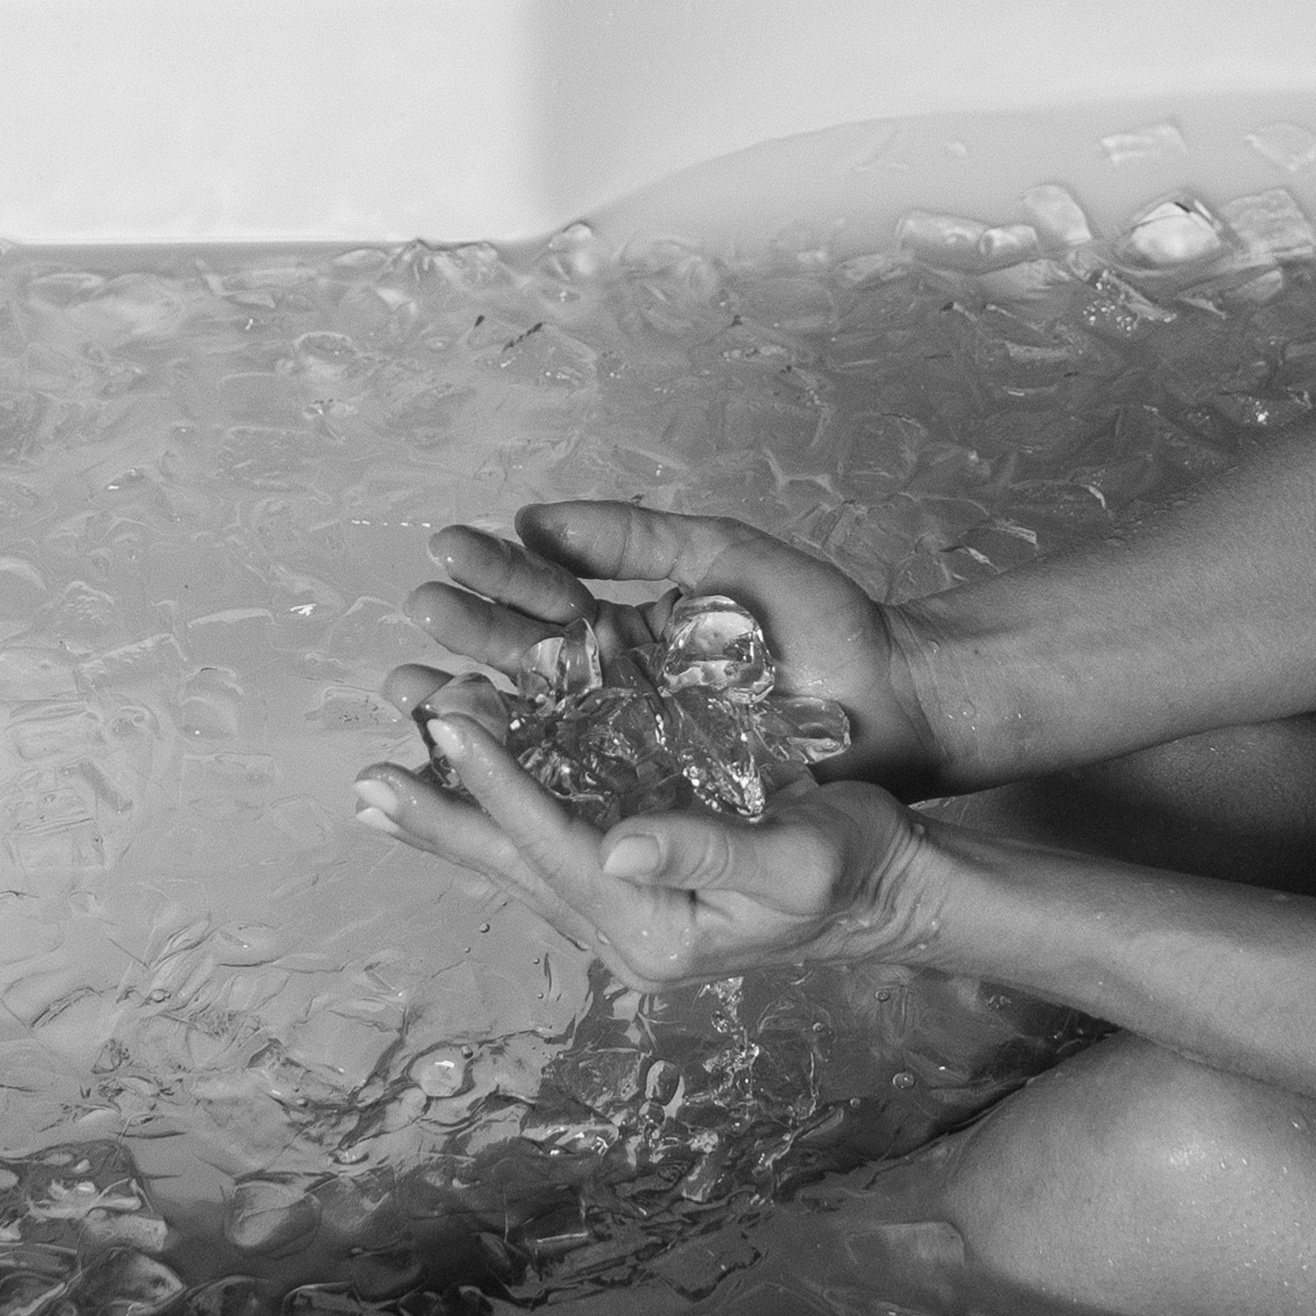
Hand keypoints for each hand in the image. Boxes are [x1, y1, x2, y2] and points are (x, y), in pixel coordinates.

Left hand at [352, 713, 937, 990]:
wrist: (893, 887)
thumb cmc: (858, 864)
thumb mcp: (799, 858)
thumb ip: (708, 849)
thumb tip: (618, 845)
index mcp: (661, 930)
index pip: (561, 849)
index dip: (501, 784)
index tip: (446, 727)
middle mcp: (629, 930)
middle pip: (517, 866)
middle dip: (440, 818)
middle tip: (363, 780)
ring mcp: (628, 910)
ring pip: (522, 859)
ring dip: (454, 817)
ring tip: (381, 782)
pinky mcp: (635, 885)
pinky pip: (550, 847)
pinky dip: (499, 814)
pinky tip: (461, 786)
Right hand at [386, 501, 948, 797]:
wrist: (901, 698)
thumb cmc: (826, 624)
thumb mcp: (727, 559)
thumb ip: (638, 540)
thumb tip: (533, 519)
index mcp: (633, 627)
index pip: (549, 594)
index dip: (498, 573)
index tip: (445, 547)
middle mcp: (623, 686)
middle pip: (530, 660)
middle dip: (470, 636)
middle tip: (417, 615)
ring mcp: (638, 743)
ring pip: (541, 726)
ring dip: (474, 708)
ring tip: (414, 688)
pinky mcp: (660, 796)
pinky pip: (586, 787)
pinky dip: (529, 775)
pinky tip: (474, 760)